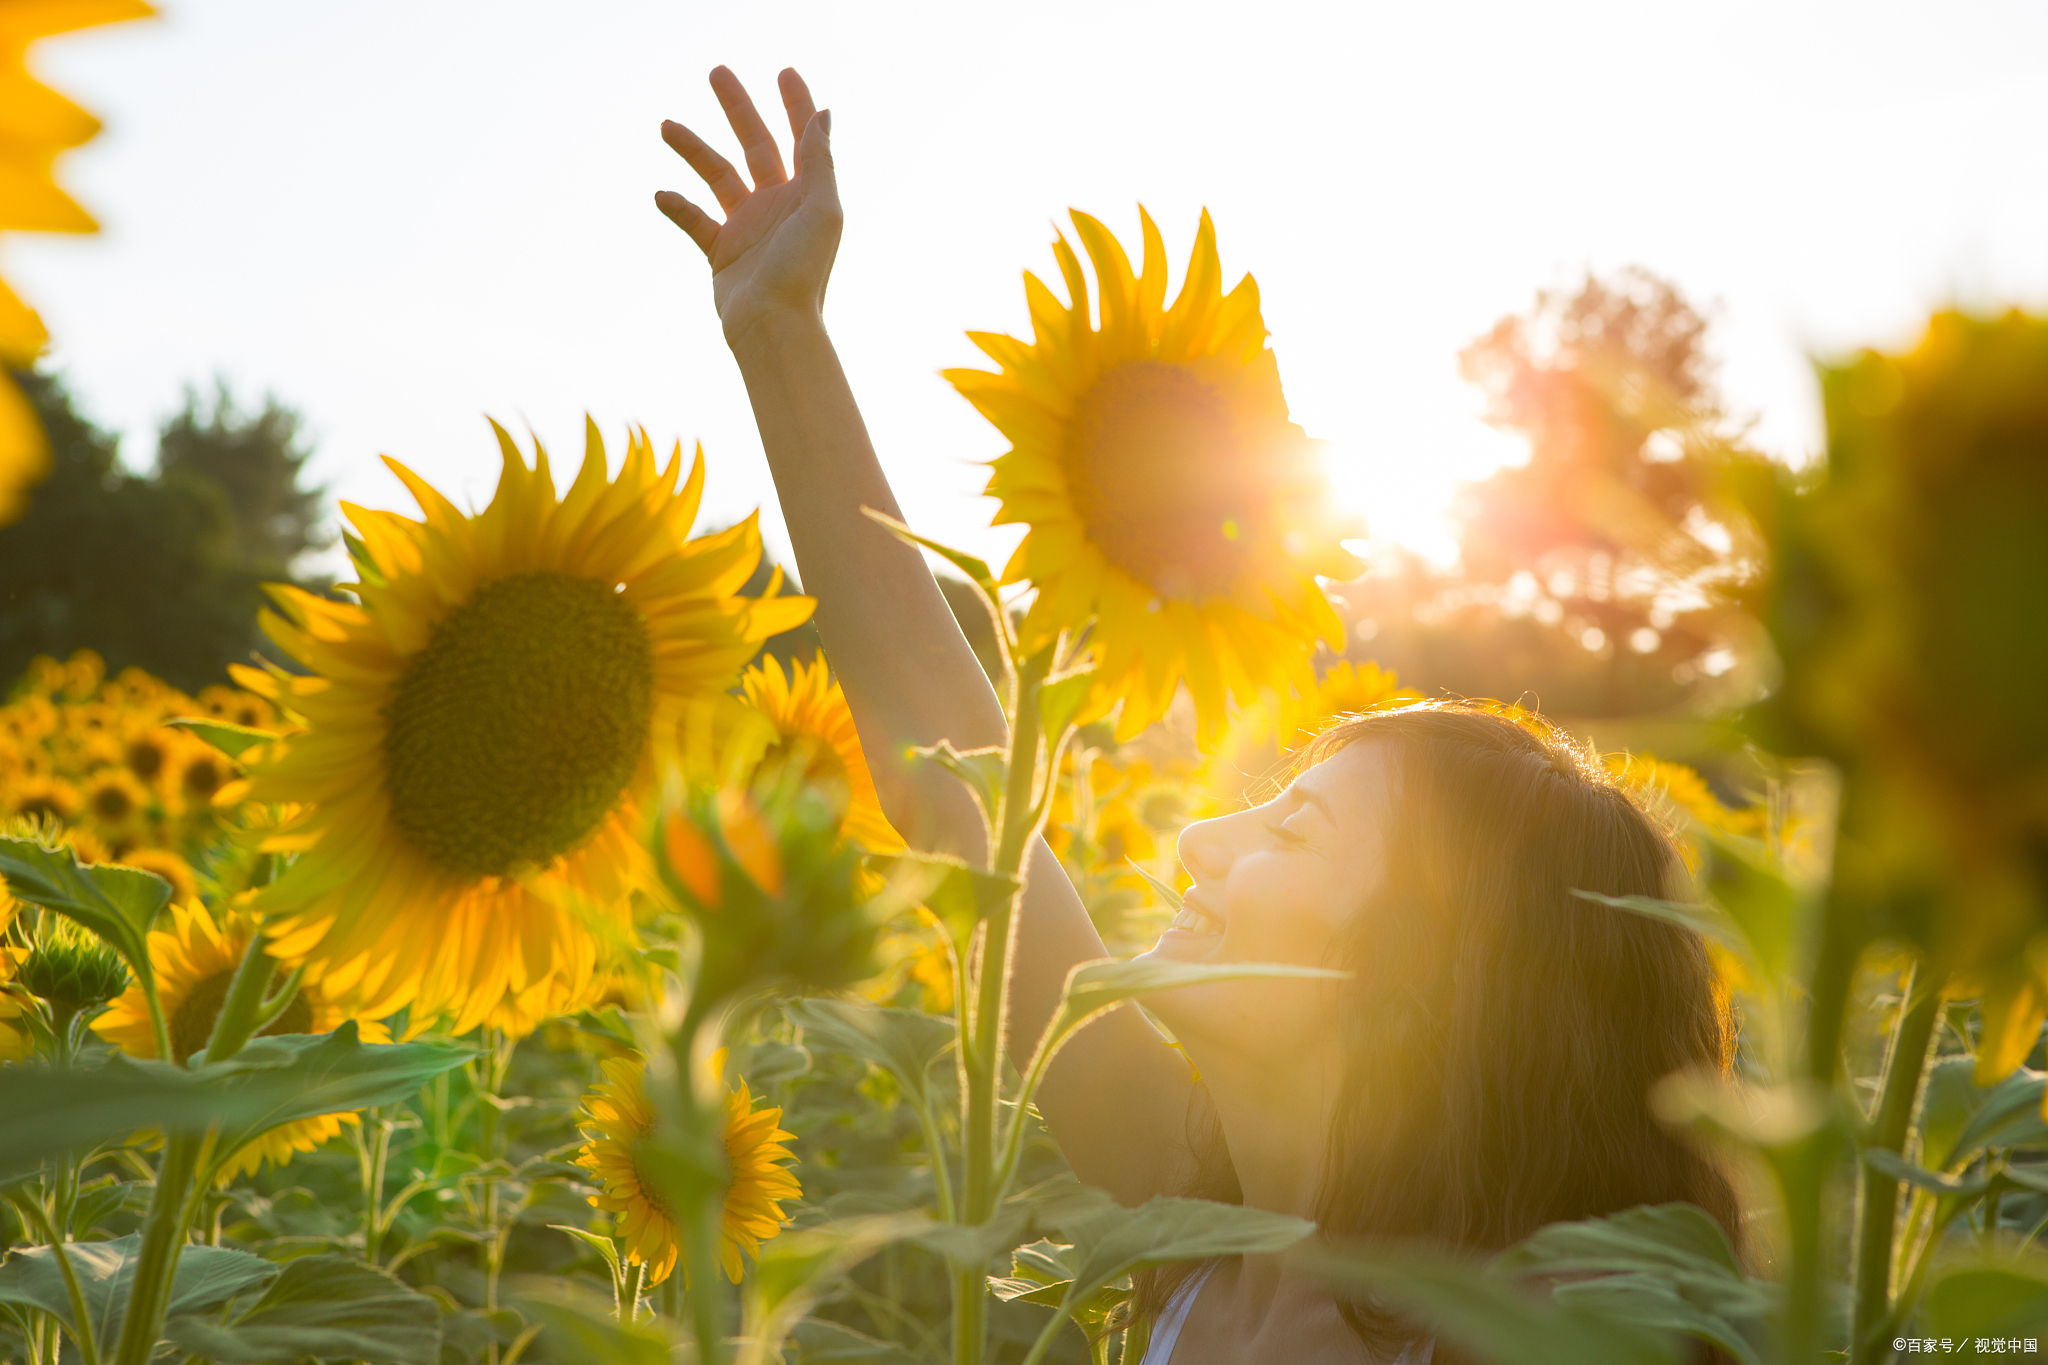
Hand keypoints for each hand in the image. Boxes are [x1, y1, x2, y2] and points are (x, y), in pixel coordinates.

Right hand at [657, 67, 839, 350]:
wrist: (774, 327)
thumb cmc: (804, 271)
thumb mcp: (821, 210)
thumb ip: (820, 160)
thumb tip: (824, 112)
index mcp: (806, 193)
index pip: (801, 137)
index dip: (796, 103)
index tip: (783, 72)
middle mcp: (778, 205)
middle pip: (755, 144)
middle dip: (737, 108)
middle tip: (717, 72)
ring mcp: (748, 227)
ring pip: (717, 175)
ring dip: (693, 149)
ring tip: (666, 126)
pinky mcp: (722, 252)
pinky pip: (695, 220)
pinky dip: (677, 206)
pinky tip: (662, 194)